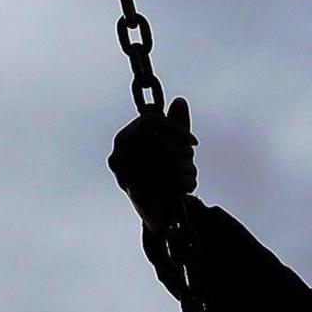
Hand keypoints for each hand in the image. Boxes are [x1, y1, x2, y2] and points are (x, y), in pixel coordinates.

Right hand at [109, 99, 197, 215]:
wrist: (158, 210)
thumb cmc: (163, 172)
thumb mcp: (172, 145)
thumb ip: (176, 123)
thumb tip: (180, 101)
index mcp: (123, 138)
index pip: (150, 121)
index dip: (176, 128)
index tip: (194, 142)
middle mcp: (118, 155)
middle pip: (161, 142)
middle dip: (183, 151)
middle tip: (190, 159)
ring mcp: (123, 175)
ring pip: (167, 162)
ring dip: (186, 168)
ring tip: (187, 174)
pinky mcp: (137, 196)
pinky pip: (169, 183)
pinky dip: (184, 184)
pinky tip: (185, 187)